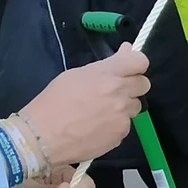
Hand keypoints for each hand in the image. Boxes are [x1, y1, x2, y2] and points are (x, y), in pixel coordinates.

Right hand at [21, 44, 149, 162]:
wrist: (43, 136)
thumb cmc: (53, 102)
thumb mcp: (75, 75)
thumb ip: (105, 65)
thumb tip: (126, 50)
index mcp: (106, 74)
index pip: (140, 61)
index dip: (136, 63)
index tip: (128, 68)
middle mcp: (119, 92)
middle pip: (144, 84)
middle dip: (132, 86)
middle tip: (114, 91)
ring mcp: (122, 115)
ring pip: (135, 106)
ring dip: (124, 107)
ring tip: (101, 112)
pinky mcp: (121, 134)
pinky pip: (125, 125)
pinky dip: (115, 125)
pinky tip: (97, 127)